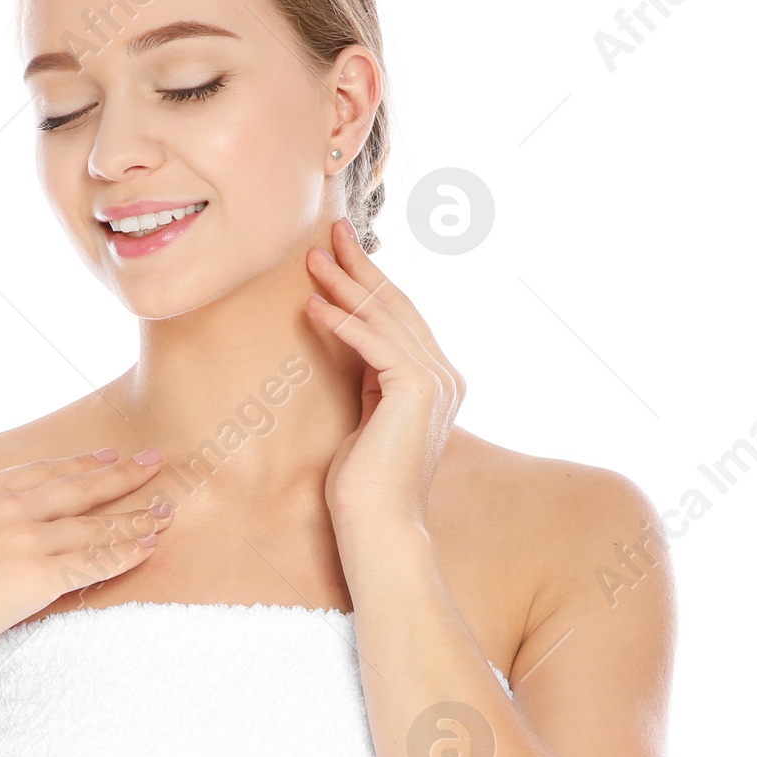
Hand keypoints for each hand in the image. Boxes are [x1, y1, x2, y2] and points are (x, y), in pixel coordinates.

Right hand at [0, 450, 172, 678]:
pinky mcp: (37, 575)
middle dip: (122, 474)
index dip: (81, 463)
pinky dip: (127, 550)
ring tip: (167, 510)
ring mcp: (24, 538)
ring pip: (94, 524)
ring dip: (135, 515)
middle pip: (79, 486)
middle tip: (155, 462)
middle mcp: (7, 506)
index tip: (109, 455)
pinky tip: (150, 545)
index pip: (43, 472)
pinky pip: (95, 559)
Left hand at [305, 216, 464, 531]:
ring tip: (311, 259)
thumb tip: (354, 342)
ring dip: (344, 285)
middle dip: (361, 266)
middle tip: (332, 231)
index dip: (371, 280)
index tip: (343, 250)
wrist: (378, 525)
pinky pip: (372, 343)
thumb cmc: (364, 483)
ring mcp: (436, 381)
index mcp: (438, 380)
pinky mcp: (416, 389)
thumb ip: (372, 378)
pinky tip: (313, 303)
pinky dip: (341, 321)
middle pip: (396, 307)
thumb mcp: (368, 415)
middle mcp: (445, 375)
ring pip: (383, 319)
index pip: (401, 317)